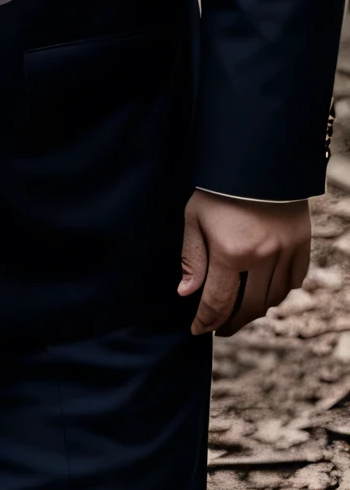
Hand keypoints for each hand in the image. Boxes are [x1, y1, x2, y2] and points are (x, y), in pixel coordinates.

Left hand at [178, 189, 311, 336]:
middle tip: (220, 328)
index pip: (218, 302)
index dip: (206, 321)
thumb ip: (192, 259)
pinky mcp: (302, 243)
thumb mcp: (194, 218)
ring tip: (241, 312)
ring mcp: (285, 251)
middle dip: (232, 323)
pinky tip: (267, 293)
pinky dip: (281, 292)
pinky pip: (295, 280)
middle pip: (249, 307)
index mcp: (230, 252)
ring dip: (257, 310)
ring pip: (274, 297)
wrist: (256, 160)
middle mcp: (262, 257)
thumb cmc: (218, 188)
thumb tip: (187, 293)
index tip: (198, 330)